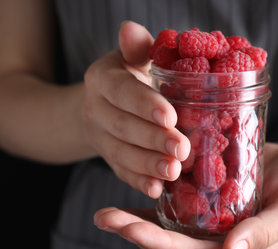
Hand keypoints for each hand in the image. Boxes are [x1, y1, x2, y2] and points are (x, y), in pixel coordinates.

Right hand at [80, 21, 190, 197]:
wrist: (104, 103)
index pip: (122, 91)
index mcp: (102, 79)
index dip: (144, 105)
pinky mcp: (108, 158)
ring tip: (174, 172)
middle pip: (122, 127)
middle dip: (152, 139)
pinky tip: (157, 190)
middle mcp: (95, 109)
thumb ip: (138, 48)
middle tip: (181, 149)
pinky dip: (138, 182)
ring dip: (147, 165)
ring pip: (120, 154)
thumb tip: (129, 28)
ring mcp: (99, 137)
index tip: (170, 117)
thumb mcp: (133, 58)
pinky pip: (120, 172)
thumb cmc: (131, 76)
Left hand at [94, 142, 277, 248]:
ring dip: (136, 222)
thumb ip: (265, 232)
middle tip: (106, 219)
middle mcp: (219, 243)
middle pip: (175, 245)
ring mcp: (209, 226)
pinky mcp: (204, 205)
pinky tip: (126, 199)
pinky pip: (174, 208)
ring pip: (168, 229)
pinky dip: (150, 206)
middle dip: (139, 234)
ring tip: (105, 214)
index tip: (136, 232)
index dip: (166, 246)